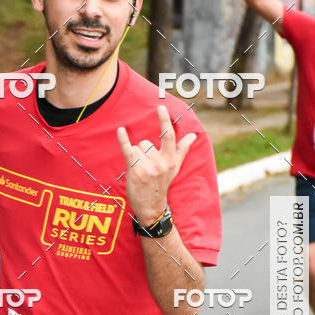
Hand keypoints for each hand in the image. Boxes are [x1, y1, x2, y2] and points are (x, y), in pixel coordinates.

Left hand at [116, 105, 195, 225]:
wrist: (151, 207)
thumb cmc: (162, 185)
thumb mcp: (175, 168)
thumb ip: (182, 150)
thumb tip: (193, 136)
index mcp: (171, 160)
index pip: (169, 137)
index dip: (164, 121)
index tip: (161, 107)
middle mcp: (160, 163)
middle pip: (146, 143)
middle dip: (144, 152)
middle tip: (147, 167)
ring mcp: (148, 167)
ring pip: (137, 148)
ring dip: (136, 157)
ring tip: (140, 170)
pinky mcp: (135, 170)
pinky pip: (128, 150)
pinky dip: (123, 140)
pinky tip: (121, 131)